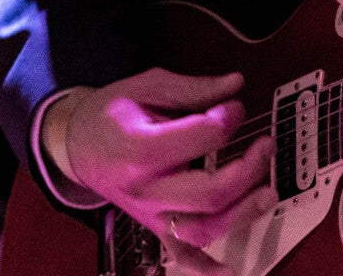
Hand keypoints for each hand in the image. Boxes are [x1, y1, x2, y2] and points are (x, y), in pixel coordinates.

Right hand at [51, 67, 275, 275]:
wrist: (75, 145)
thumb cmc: (109, 115)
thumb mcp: (145, 86)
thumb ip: (192, 88)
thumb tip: (234, 85)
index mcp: (140, 148)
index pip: (200, 139)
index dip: (228, 119)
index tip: (235, 107)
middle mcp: (145, 189)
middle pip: (208, 193)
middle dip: (247, 170)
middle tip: (265, 145)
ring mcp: (150, 214)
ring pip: (202, 229)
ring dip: (241, 214)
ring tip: (267, 192)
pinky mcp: (154, 227)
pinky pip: (181, 256)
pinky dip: (205, 268)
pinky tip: (230, 270)